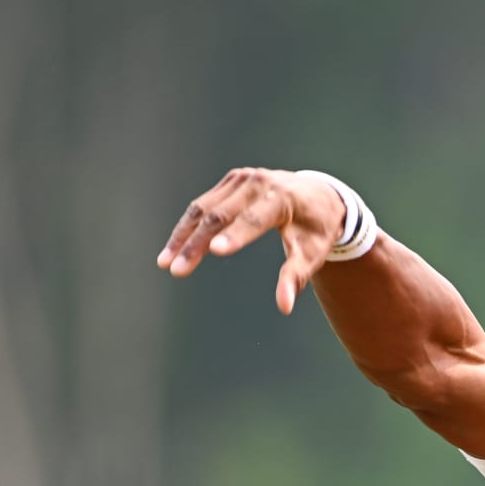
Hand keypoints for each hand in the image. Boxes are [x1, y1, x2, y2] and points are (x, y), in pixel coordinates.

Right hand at [155, 168, 346, 313]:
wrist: (319, 194)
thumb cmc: (316, 229)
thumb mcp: (313, 253)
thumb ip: (296, 277)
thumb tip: (285, 307)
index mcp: (283, 198)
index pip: (254, 220)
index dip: (235, 236)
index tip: (214, 252)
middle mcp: (258, 183)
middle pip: (220, 215)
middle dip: (197, 244)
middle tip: (177, 270)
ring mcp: (241, 178)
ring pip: (204, 208)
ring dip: (183, 236)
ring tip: (166, 263)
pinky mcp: (231, 181)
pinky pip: (203, 204)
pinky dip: (187, 226)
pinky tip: (173, 248)